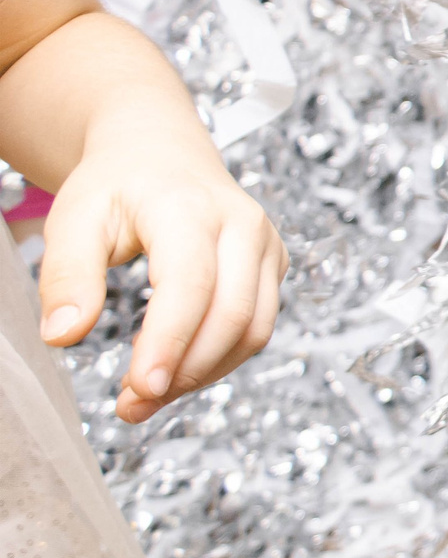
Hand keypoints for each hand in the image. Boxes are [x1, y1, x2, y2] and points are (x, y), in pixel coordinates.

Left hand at [37, 142, 285, 421]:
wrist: (161, 152)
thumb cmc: (115, 185)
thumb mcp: (73, 218)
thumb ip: (66, 275)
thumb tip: (64, 336)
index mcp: (190, 207)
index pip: (192, 284)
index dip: (169, 341)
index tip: (138, 389)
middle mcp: (242, 225)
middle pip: (233, 315)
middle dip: (184, 371)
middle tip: (130, 406)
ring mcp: (266, 246)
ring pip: (254, 329)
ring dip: (204, 374)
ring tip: (147, 396)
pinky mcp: (273, 267)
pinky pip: (258, 327)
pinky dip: (219, 360)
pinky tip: (176, 370)